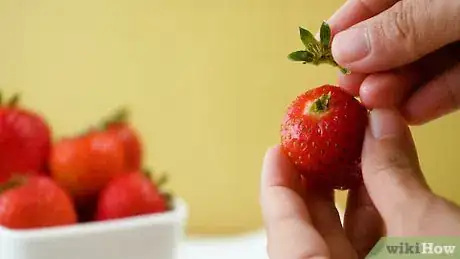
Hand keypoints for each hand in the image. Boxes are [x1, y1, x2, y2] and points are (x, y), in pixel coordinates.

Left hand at [260, 109, 459, 258]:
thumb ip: (393, 174)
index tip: (280, 149)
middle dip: (314, 184)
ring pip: (340, 243)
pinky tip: (383, 187)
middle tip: (318, 145)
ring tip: (354, 154)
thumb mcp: (427, 230)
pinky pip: (368, 254)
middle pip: (306, 233)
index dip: (277, 184)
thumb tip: (379, 121)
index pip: (282, 228)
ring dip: (348, 197)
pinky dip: (374, 220)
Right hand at [327, 0, 459, 124]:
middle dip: (371, 65)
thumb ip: (400, 27)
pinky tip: (413, 113)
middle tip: (351, 87)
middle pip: (395, 36)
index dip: (346, 25)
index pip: (373, 0)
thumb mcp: (450, 5)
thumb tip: (344, 50)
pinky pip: (457, 79)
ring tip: (376, 103)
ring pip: (425, 61)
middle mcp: (443, 7)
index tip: (323, 54)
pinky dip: (434, 97)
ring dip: (397, 86)